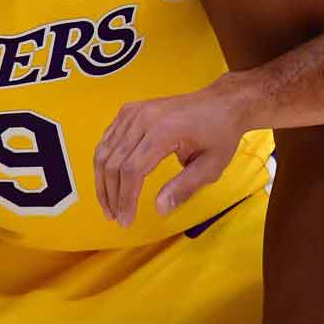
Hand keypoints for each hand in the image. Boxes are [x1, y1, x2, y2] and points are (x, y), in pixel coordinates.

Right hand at [93, 75, 253, 227]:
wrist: (221, 103)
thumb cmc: (219, 133)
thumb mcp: (211, 166)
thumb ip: (184, 187)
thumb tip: (159, 209)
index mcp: (163, 131)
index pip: (132, 170)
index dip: (126, 198)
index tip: (127, 221)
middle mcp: (142, 118)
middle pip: (113, 162)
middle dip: (111, 194)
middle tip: (115, 217)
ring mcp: (133, 112)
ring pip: (104, 151)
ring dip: (102, 181)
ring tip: (109, 204)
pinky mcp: (130, 110)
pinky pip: (108, 139)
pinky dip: (104, 161)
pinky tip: (109, 180)